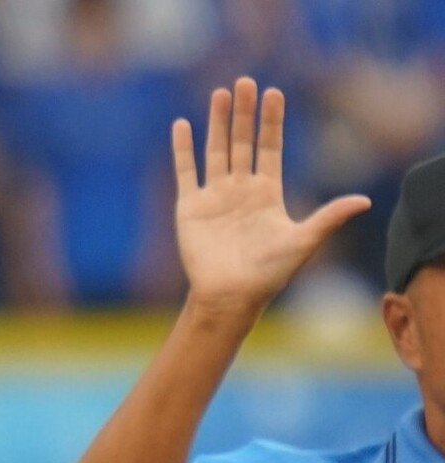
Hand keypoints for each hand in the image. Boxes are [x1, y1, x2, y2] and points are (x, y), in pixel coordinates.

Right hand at [174, 77, 370, 319]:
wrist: (230, 295)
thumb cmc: (268, 274)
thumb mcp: (304, 242)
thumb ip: (329, 217)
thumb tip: (365, 201)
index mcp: (267, 193)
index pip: (269, 148)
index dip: (271, 122)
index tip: (274, 93)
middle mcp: (240, 190)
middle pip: (242, 142)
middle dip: (244, 112)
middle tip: (246, 81)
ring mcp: (214, 197)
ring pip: (216, 150)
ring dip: (217, 122)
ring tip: (220, 93)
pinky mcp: (190, 207)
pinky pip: (185, 172)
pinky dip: (183, 149)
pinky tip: (183, 124)